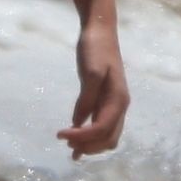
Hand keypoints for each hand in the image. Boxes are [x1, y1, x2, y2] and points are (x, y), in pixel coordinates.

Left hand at [58, 20, 128, 157]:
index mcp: (118, 100)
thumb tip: (78, 123)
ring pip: (107, 134)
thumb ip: (86, 98)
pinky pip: (101, 123)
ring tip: (71, 149)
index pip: (102, 129)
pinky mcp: (105, 99)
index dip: (83, 137)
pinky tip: (76, 134)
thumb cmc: (95, 48)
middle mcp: (119, 106)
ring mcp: (113, 103)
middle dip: (89, 146)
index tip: (62, 136)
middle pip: (108, 138)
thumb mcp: (91, 71)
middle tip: (66, 145)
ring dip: (90, 144)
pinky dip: (89, 133)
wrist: (100, 31)